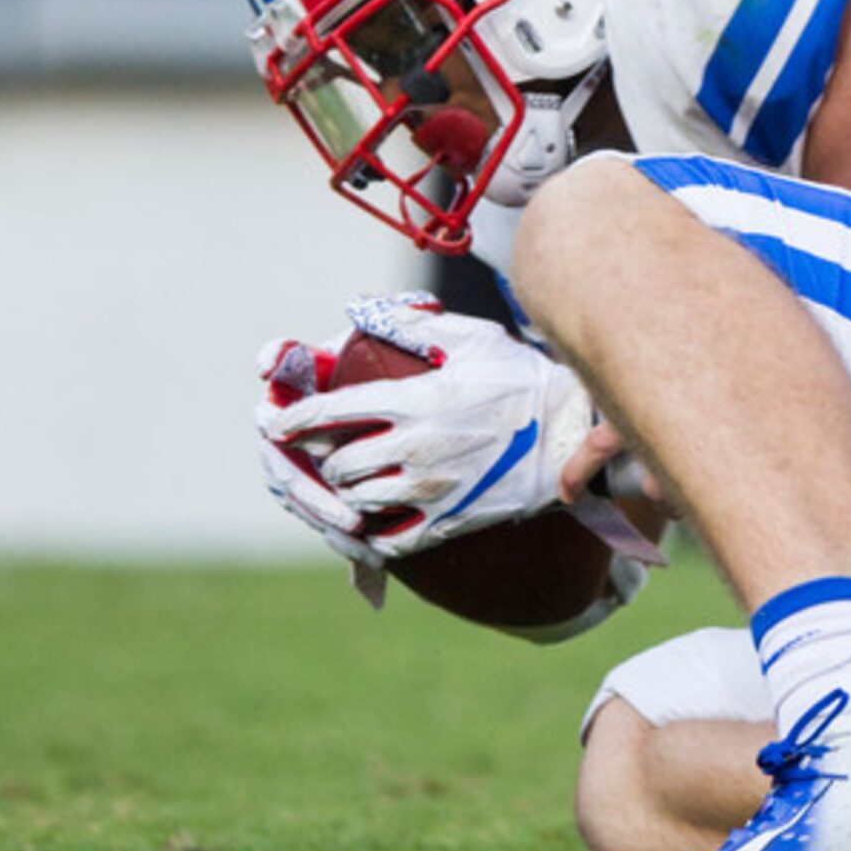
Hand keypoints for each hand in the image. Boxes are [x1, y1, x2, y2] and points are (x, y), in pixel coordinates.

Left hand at [256, 298, 597, 558]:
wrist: (573, 432)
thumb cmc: (523, 379)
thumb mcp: (472, 338)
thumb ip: (410, 324)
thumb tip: (357, 310)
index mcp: (413, 400)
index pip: (331, 412)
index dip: (295, 419)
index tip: (277, 424)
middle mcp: (414, 447)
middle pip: (338, 464)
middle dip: (329, 458)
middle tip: (335, 453)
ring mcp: (431, 488)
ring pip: (358, 501)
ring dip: (350, 492)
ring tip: (360, 481)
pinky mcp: (450, 520)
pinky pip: (391, 541)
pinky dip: (374, 533)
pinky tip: (378, 518)